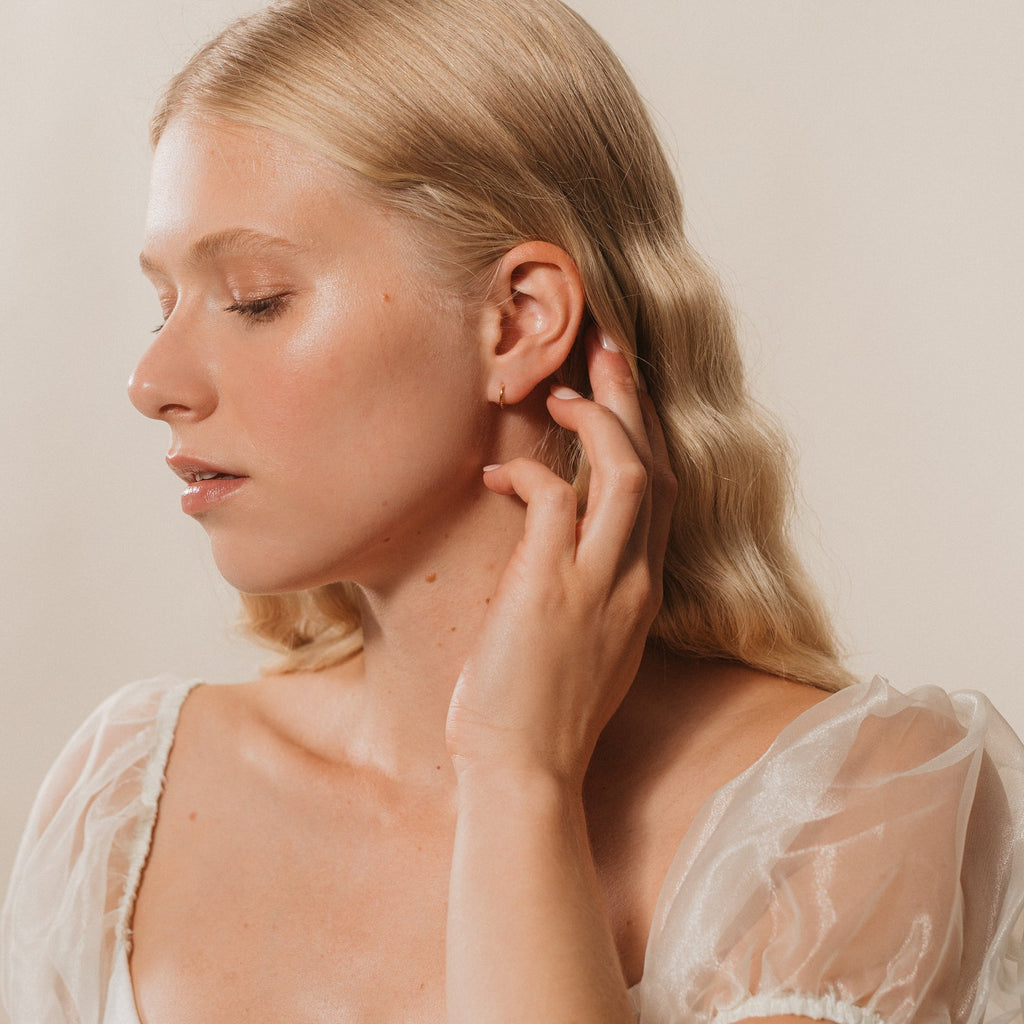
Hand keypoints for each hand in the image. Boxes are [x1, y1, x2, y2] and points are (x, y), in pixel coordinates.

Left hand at [445, 325, 676, 788]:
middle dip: (634, 401)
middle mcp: (634, 580)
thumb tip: (558, 554)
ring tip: (562, 391)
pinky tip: (497, 472)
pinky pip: (554, 499)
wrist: (526, 773)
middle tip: (607, 348)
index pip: (664, 494)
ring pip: (628, 471)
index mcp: (641, 591)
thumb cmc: (540, 714)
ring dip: (599, 420)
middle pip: (657, 466)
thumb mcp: (585, 648)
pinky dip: (528, 472)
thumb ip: (590, 595)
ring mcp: (599, 582)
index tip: (623, 394)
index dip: (647, 434)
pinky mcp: (553, 587)